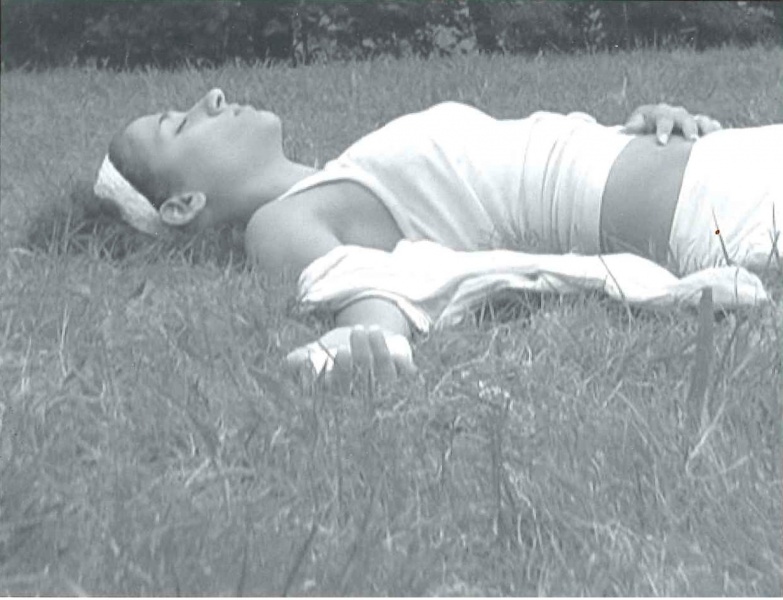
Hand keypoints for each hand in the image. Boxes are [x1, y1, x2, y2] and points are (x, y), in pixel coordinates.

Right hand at [285, 325, 416, 389]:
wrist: (370, 337)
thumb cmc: (340, 347)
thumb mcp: (319, 351)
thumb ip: (304, 357)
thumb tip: (290, 363)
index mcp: (342, 391)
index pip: (338, 388)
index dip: (337, 372)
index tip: (335, 351)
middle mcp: (365, 393)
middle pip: (362, 382)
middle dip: (357, 360)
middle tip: (351, 338)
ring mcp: (387, 385)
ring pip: (384, 375)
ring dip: (377, 351)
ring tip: (366, 329)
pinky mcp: (405, 374)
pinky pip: (406, 371)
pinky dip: (398, 357)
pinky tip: (385, 338)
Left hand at [622, 103, 721, 144]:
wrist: (653, 125)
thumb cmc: (642, 126)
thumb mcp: (636, 124)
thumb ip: (633, 125)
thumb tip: (624, 130)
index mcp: (660, 113)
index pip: (663, 119)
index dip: (663, 129)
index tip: (662, 142)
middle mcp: (677, 114)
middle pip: (685, 119)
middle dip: (689, 129)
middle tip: (691, 140)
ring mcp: (690, 119)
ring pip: (700, 120)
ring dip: (705, 129)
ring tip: (709, 139)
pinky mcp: (700, 125)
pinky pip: (710, 125)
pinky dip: (715, 129)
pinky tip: (720, 136)